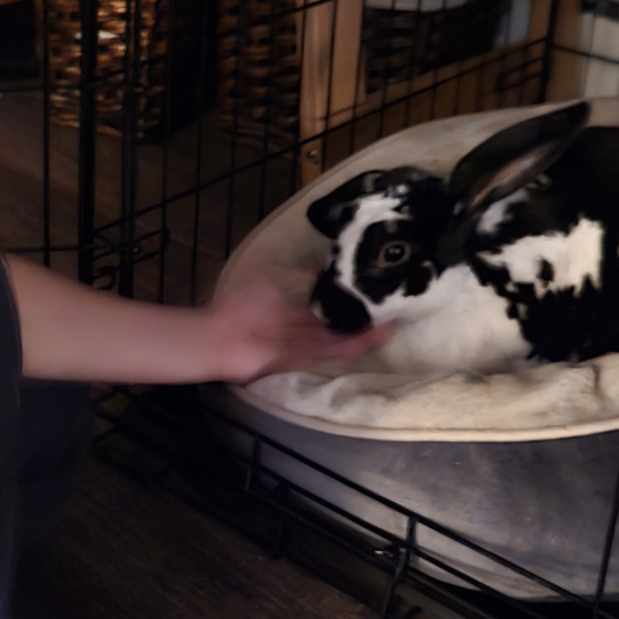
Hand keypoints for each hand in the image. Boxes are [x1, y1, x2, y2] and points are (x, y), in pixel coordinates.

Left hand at [204, 273, 388, 383]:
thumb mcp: (274, 278)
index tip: (378, 280)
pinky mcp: (310, 356)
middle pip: (347, 318)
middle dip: (370, 312)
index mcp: (301, 303)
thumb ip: (301, 274)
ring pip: (348, 335)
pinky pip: (338, 349)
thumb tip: (326, 262)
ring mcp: (311, 341)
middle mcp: (310, 323)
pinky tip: (379, 332)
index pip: (336, 297)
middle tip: (398, 300)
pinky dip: (358, 342)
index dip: (357, 292)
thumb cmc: (242, 305)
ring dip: (370, 329)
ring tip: (396, 317)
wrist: (221, 340)